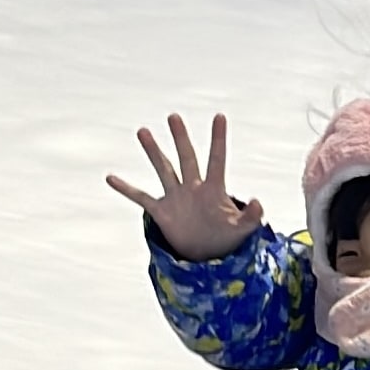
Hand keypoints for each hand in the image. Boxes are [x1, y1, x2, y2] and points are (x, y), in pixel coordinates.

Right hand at [106, 113, 265, 261]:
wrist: (207, 254)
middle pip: (187, 158)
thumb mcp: (242, 230)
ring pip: (164, 169)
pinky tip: (111, 178)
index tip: (219, 116)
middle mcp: (193, 188)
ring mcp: (176, 198)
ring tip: (143, 131)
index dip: (218, 139)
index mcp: (214, 190)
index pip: (217, 160)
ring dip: (153, 152)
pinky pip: (141, 198)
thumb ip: (252, 217)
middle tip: (174, 116)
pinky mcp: (162, 212)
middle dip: (181, 138)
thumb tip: (259, 203)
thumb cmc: (227, 237)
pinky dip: (126, 189)